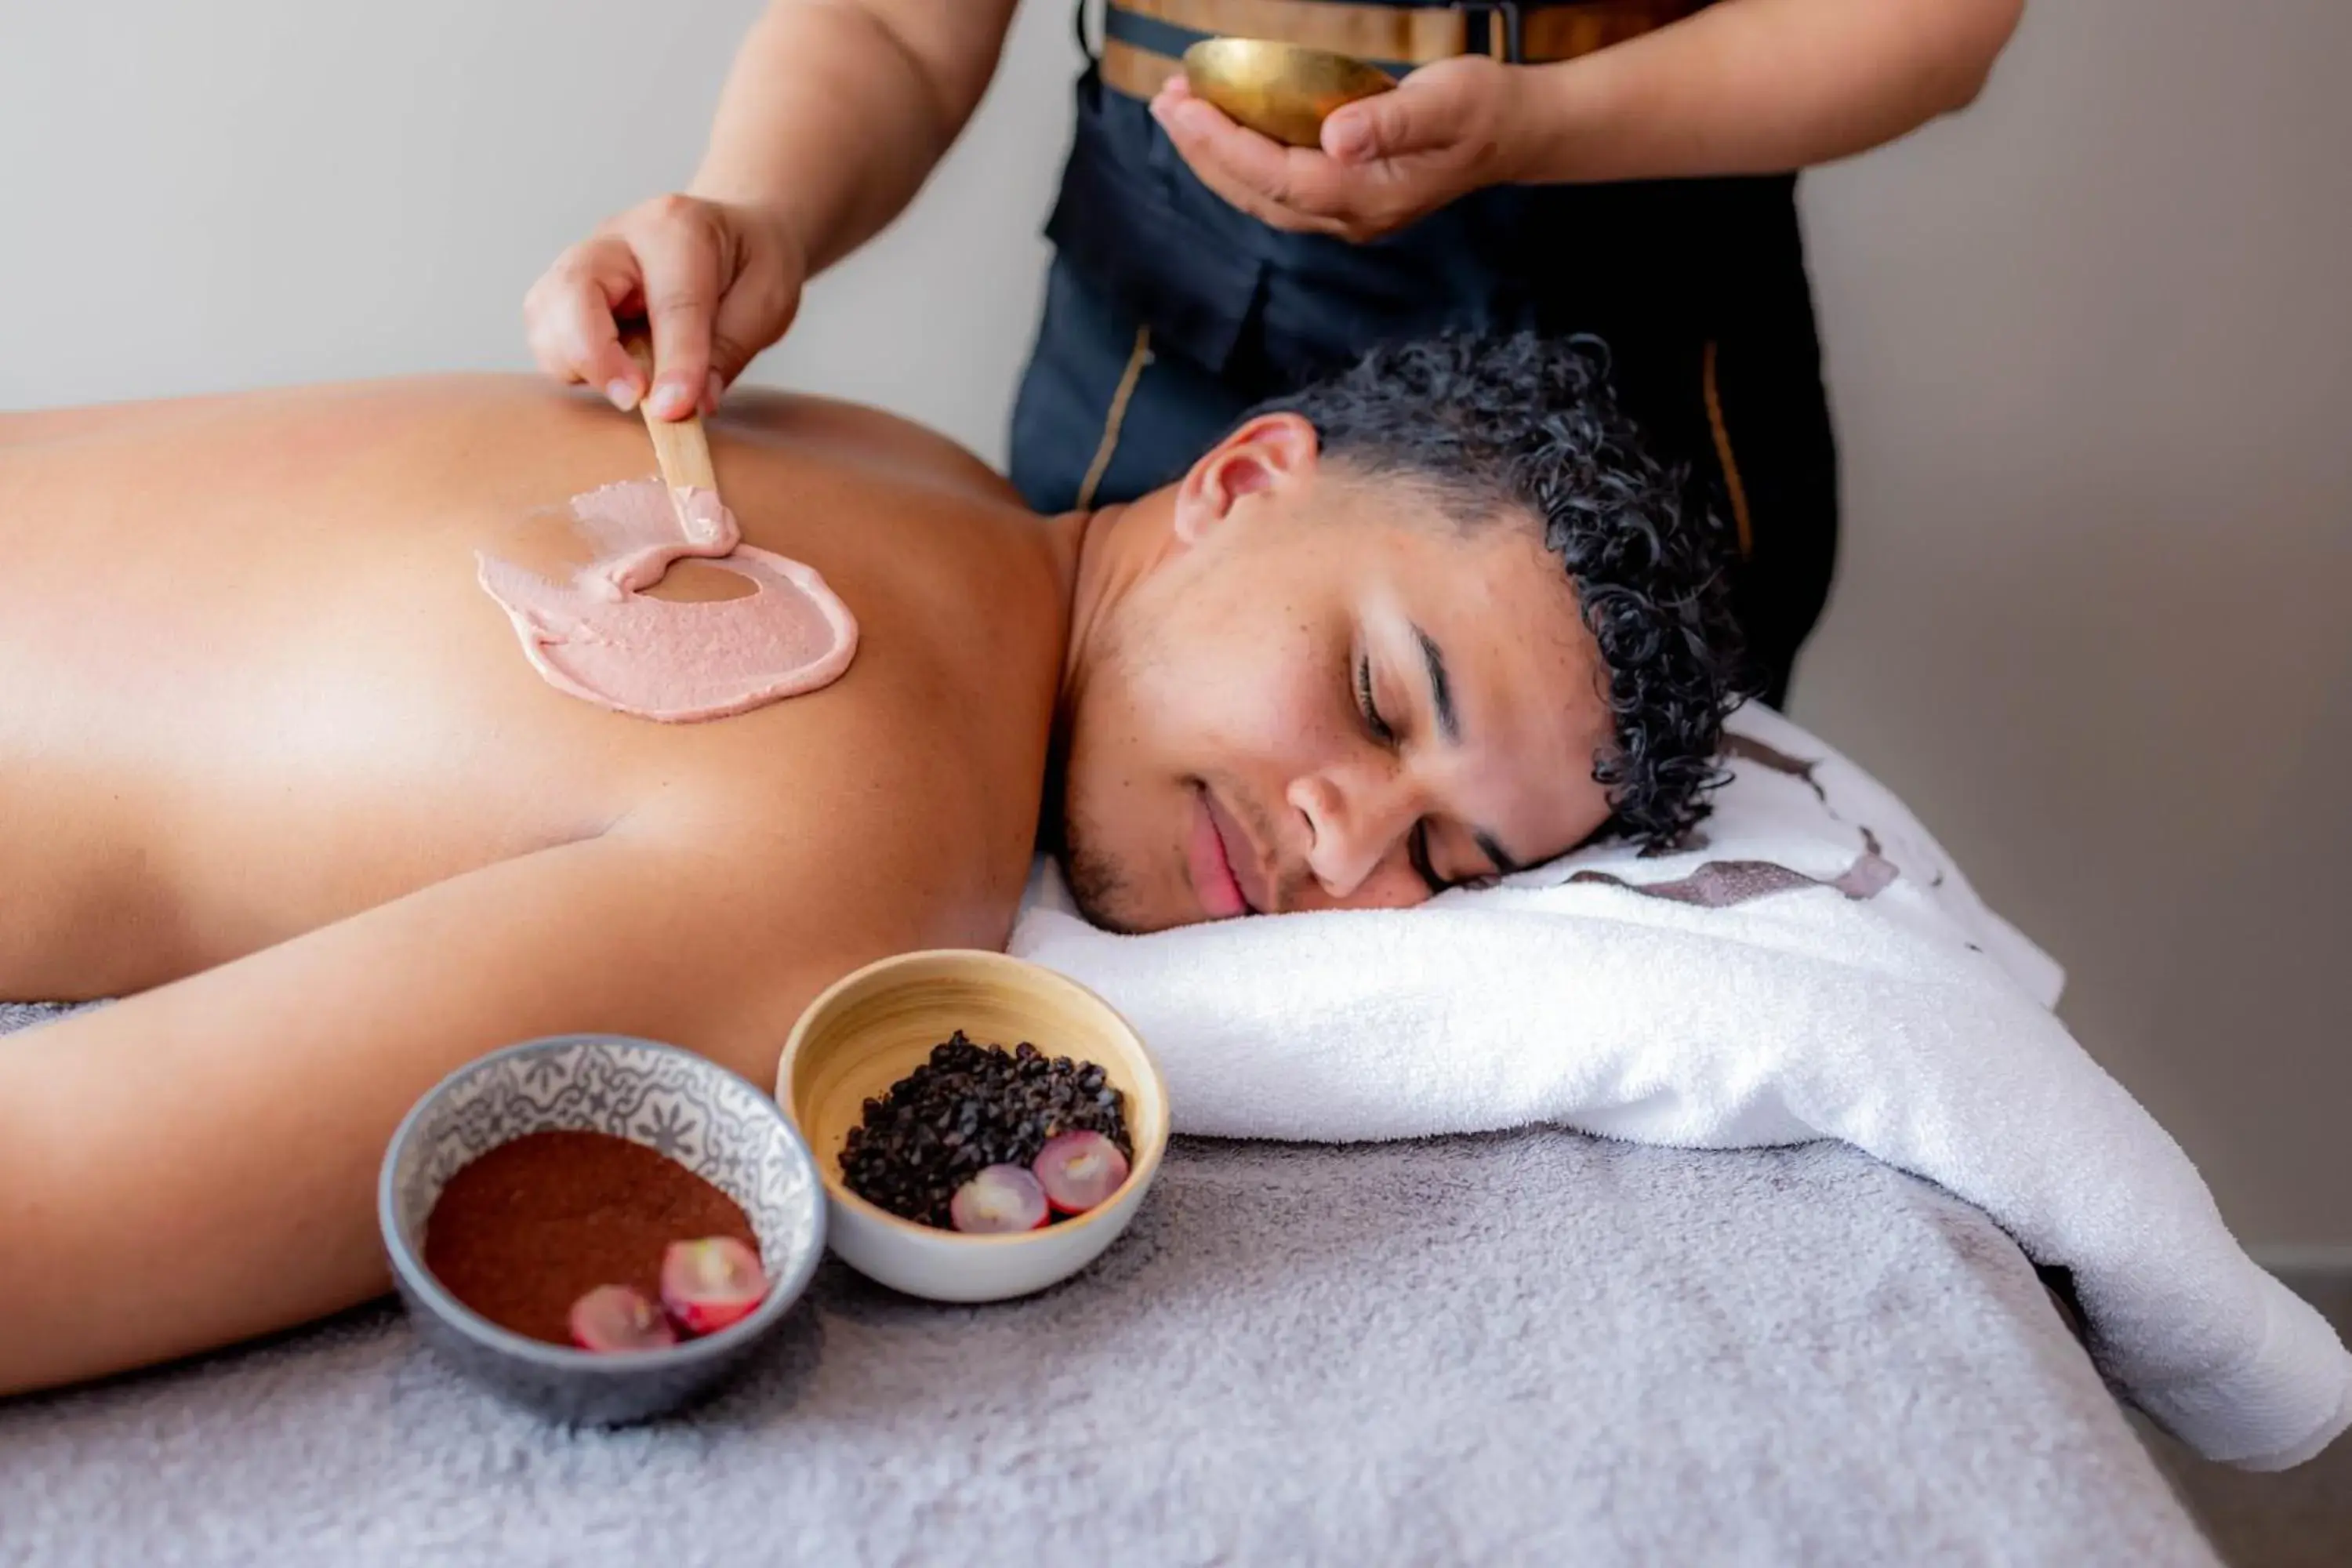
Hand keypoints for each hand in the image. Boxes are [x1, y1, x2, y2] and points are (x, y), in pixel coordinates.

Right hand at [524, 194, 807, 419]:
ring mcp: (584, 261)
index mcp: (678, 229)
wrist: (730, 232)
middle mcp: (618, 238)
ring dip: (575, 362)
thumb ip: (726, 351)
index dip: (674, 362)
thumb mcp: (766, 300)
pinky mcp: (566, 291)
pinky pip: (546, 331)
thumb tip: (686, 406)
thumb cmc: (751, 262)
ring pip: (545, 312)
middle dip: (594, 354)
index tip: (675, 411)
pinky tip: (614, 375)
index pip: (671, 302)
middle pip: (574, 291)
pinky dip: (569, 363)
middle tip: (633, 399)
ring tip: (627, 388)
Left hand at [1149, 56, 1529, 242]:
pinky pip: (1275, 186)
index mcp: (1369, 198)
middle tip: (1165, 101)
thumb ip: (1390, 120)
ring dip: (1214, 156)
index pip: (1278, 178)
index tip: (1186, 105)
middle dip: (1204, 150)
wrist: (1513, 133)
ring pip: (1260, 195)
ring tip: (1178, 109)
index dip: (1225, 145)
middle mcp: (1350, 218)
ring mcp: (1345, 215)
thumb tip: (1336, 137)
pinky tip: (1219, 126)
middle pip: (1257, 194)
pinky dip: (1240, 157)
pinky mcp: (1342, 198)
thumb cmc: (1482, 109)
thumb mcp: (1446, 102)